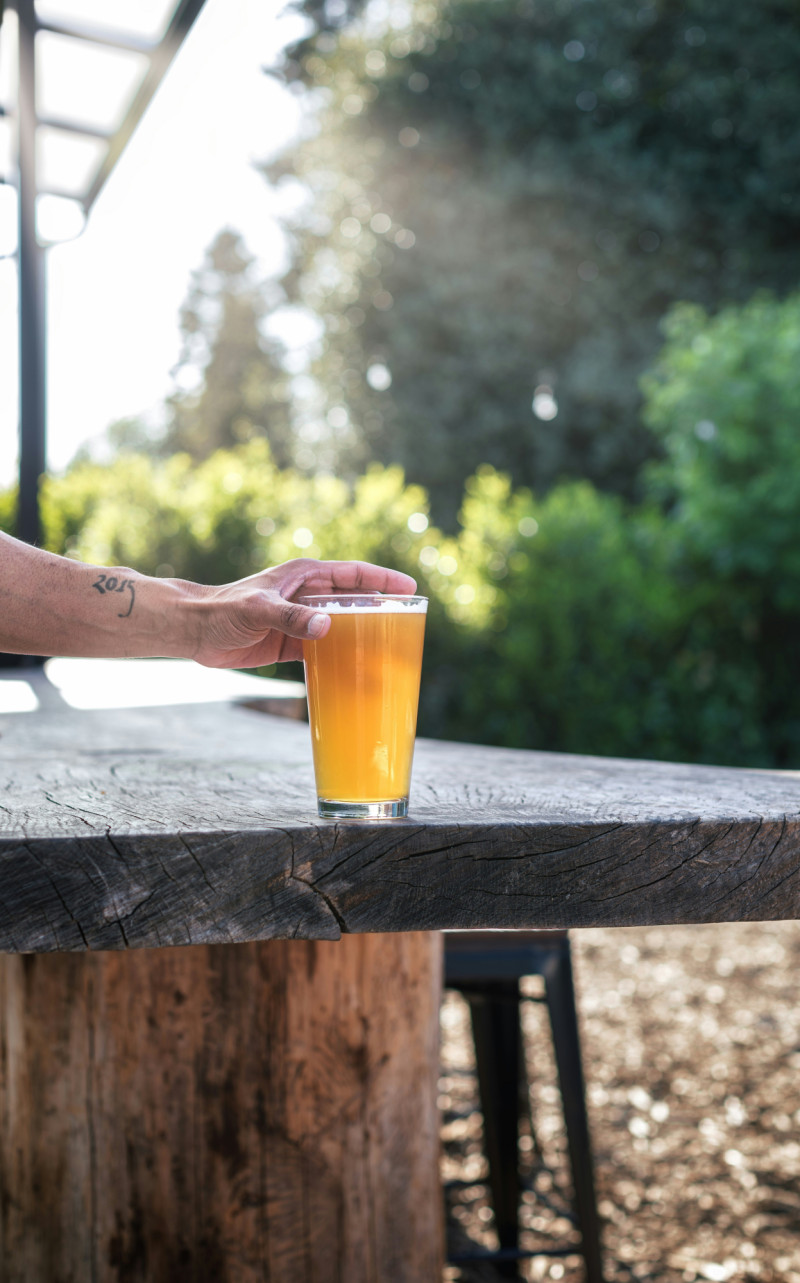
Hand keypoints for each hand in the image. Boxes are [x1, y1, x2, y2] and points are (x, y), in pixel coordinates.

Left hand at [190, 558, 417, 667]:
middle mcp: (308, 595)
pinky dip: (341, 660)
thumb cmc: (223, 609)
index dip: (383, 580)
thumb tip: (327, 628)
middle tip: (410, 624)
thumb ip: (292, 617)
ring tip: (391, 653)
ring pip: (343, 628)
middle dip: (382, 611)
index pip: (354, 574)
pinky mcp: (292, 643)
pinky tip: (358, 673)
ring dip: (364, 639)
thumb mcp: (258, 609)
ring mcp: (302, 620)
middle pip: (355, 601)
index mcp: (305, 576)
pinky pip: (325, 651)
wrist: (194, 631)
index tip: (410, 588)